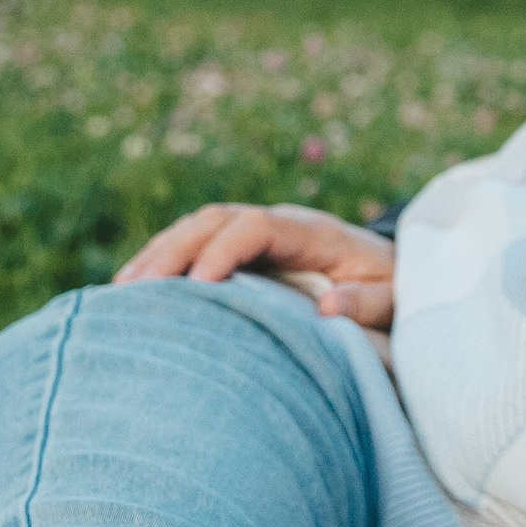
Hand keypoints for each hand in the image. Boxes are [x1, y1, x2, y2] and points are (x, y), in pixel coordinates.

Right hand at [117, 203, 397, 333]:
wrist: (403, 278)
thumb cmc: (400, 293)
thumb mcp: (398, 300)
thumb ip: (370, 302)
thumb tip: (328, 306)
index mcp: (315, 233)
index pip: (256, 228)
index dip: (224, 251)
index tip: (198, 286)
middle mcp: (281, 225)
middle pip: (215, 220)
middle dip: (173, 250)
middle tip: (136, 290)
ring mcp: (261, 237)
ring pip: (198, 230)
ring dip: (160, 256)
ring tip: (122, 293)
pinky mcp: (248, 255)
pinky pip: (199, 249)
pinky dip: (166, 266)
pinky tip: (135, 294)